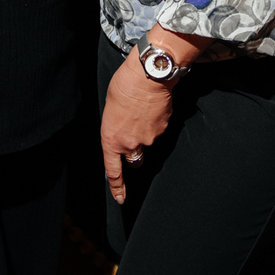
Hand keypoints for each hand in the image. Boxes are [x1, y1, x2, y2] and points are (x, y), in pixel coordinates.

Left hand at [100, 46, 173, 203]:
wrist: (147, 75)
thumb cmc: (123, 86)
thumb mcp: (110, 109)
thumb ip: (115, 127)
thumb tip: (125, 132)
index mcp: (111, 139)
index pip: (113, 171)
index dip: (117, 187)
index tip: (120, 199)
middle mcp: (130, 144)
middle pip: (136, 159)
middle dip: (136, 151)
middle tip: (134, 131)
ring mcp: (149, 138)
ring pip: (148, 141)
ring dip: (146, 129)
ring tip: (142, 108)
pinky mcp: (164, 129)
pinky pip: (159, 129)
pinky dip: (156, 120)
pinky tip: (153, 106)